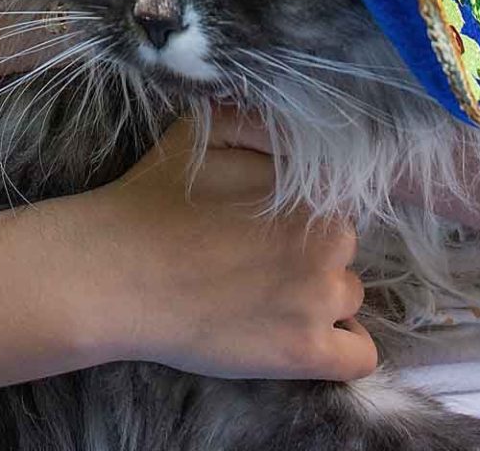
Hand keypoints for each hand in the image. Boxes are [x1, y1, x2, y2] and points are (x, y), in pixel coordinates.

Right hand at [78, 112, 376, 381]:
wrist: (120, 271)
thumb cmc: (156, 197)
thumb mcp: (207, 130)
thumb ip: (263, 124)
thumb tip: (301, 132)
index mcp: (309, 187)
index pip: (335, 196)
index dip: (302, 208)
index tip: (272, 221)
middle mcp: (327, 241)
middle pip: (342, 245)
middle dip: (310, 248)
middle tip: (260, 257)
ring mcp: (318, 300)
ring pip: (348, 295)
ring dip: (321, 295)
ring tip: (271, 297)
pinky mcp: (305, 352)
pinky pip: (359, 356)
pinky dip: (344, 346)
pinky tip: (310, 336)